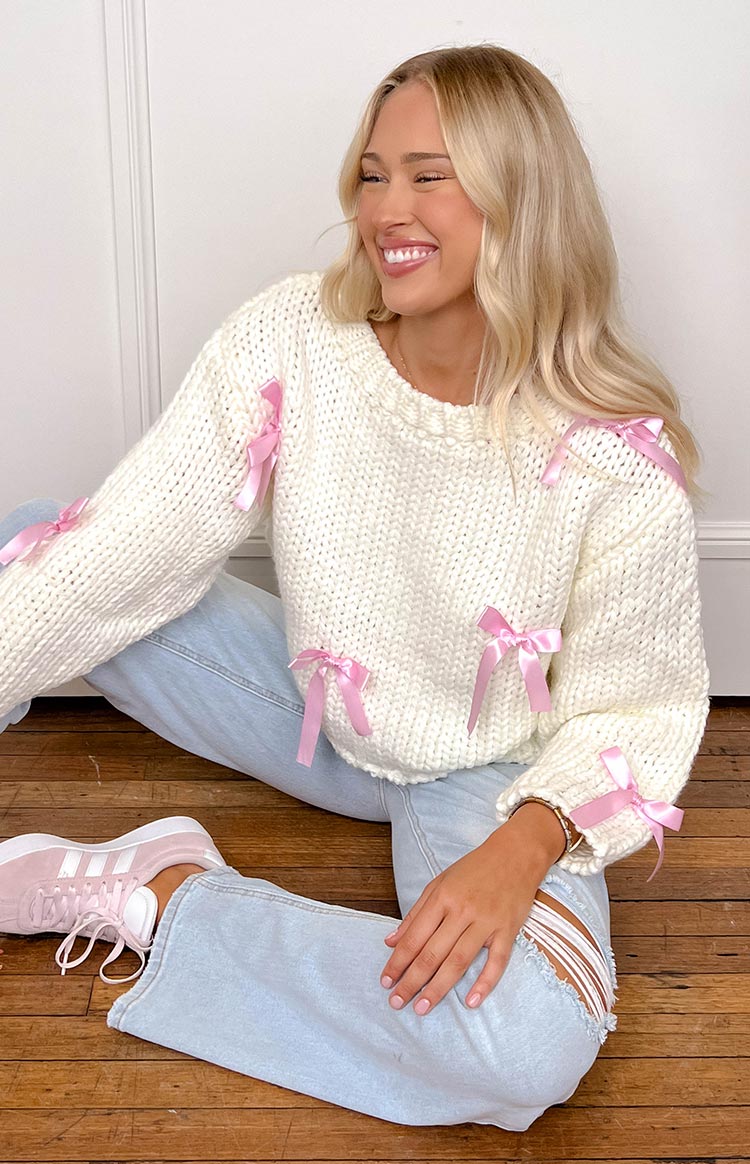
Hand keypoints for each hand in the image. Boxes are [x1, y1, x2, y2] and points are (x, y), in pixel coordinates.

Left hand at [379, 816, 556, 1016]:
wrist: (516, 854)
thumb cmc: (474, 869)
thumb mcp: (439, 883)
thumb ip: (415, 914)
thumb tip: (391, 942)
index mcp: (442, 898)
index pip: (414, 937)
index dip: (397, 961)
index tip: (386, 981)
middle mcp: (462, 911)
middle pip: (433, 953)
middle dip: (412, 981)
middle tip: (397, 1002)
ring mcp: (486, 922)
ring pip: (459, 961)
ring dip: (438, 987)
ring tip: (422, 1008)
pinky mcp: (508, 930)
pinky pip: (497, 961)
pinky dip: (485, 983)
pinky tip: (471, 1002)